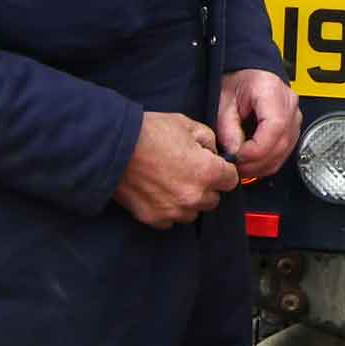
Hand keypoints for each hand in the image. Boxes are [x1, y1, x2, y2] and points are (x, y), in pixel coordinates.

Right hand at [114, 112, 238, 228]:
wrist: (113, 148)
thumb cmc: (150, 133)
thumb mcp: (188, 125)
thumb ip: (209, 141)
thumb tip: (214, 153)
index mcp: (208, 173)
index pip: (231, 180)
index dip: (223, 171)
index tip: (214, 166)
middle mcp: (194, 197)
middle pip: (213, 199)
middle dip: (207, 186)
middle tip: (189, 171)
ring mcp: (173, 211)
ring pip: (193, 212)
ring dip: (188, 200)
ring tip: (172, 182)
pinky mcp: (153, 218)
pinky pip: (170, 220)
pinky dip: (168, 209)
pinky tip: (159, 192)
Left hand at [218, 68, 301, 178]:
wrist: (249, 73)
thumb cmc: (239, 82)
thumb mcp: (224, 101)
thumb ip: (227, 128)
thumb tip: (234, 153)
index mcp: (272, 92)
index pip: (275, 127)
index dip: (256, 149)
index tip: (237, 156)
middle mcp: (290, 105)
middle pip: (282, 144)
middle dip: (256, 162)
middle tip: (235, 167)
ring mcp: (295, 117)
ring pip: (285, 152)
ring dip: (262, 166)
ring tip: (241, 166)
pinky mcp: (292, 128)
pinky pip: (284, 151)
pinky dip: (267, 162)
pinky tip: (252, 163)